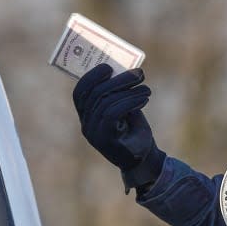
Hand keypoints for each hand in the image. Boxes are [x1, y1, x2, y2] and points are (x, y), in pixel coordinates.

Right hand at [72, 64, 163, 190]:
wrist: (143, 158)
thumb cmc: (134, 130)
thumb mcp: (124, 108)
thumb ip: (117, 93)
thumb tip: (122, 70)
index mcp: (86, 116)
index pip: (80, 92)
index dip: (91, 76)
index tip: (109, 66)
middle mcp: (86, 125)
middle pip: (95, 93)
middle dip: (118, 80)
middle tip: (139, 73)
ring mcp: (93, 133)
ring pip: (106, 102)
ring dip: (129, 90)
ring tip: (146, 88)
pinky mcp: (104, 139)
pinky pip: (112, 113)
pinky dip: (130, 102)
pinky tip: (144, 98)